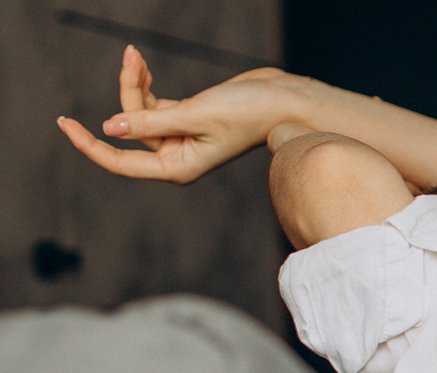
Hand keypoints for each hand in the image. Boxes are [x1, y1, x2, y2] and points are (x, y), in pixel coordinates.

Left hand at [58, 45, 305, 184]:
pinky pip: (153, 105)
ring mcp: (182, 137)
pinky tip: (142, 65)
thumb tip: (110, 128)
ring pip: (140, 112)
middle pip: (130, 127)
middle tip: (132, 57)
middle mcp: (177, 156)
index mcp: (178, 166)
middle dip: (127, 92)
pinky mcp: (188, 118)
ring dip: (135, 84)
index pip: (121, 162)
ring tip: (135, 56)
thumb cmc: (249, 113)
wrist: (284, 101)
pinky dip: (144, 85)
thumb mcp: (195, 115)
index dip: (90, 145)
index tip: (65, 124)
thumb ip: (150, 122)